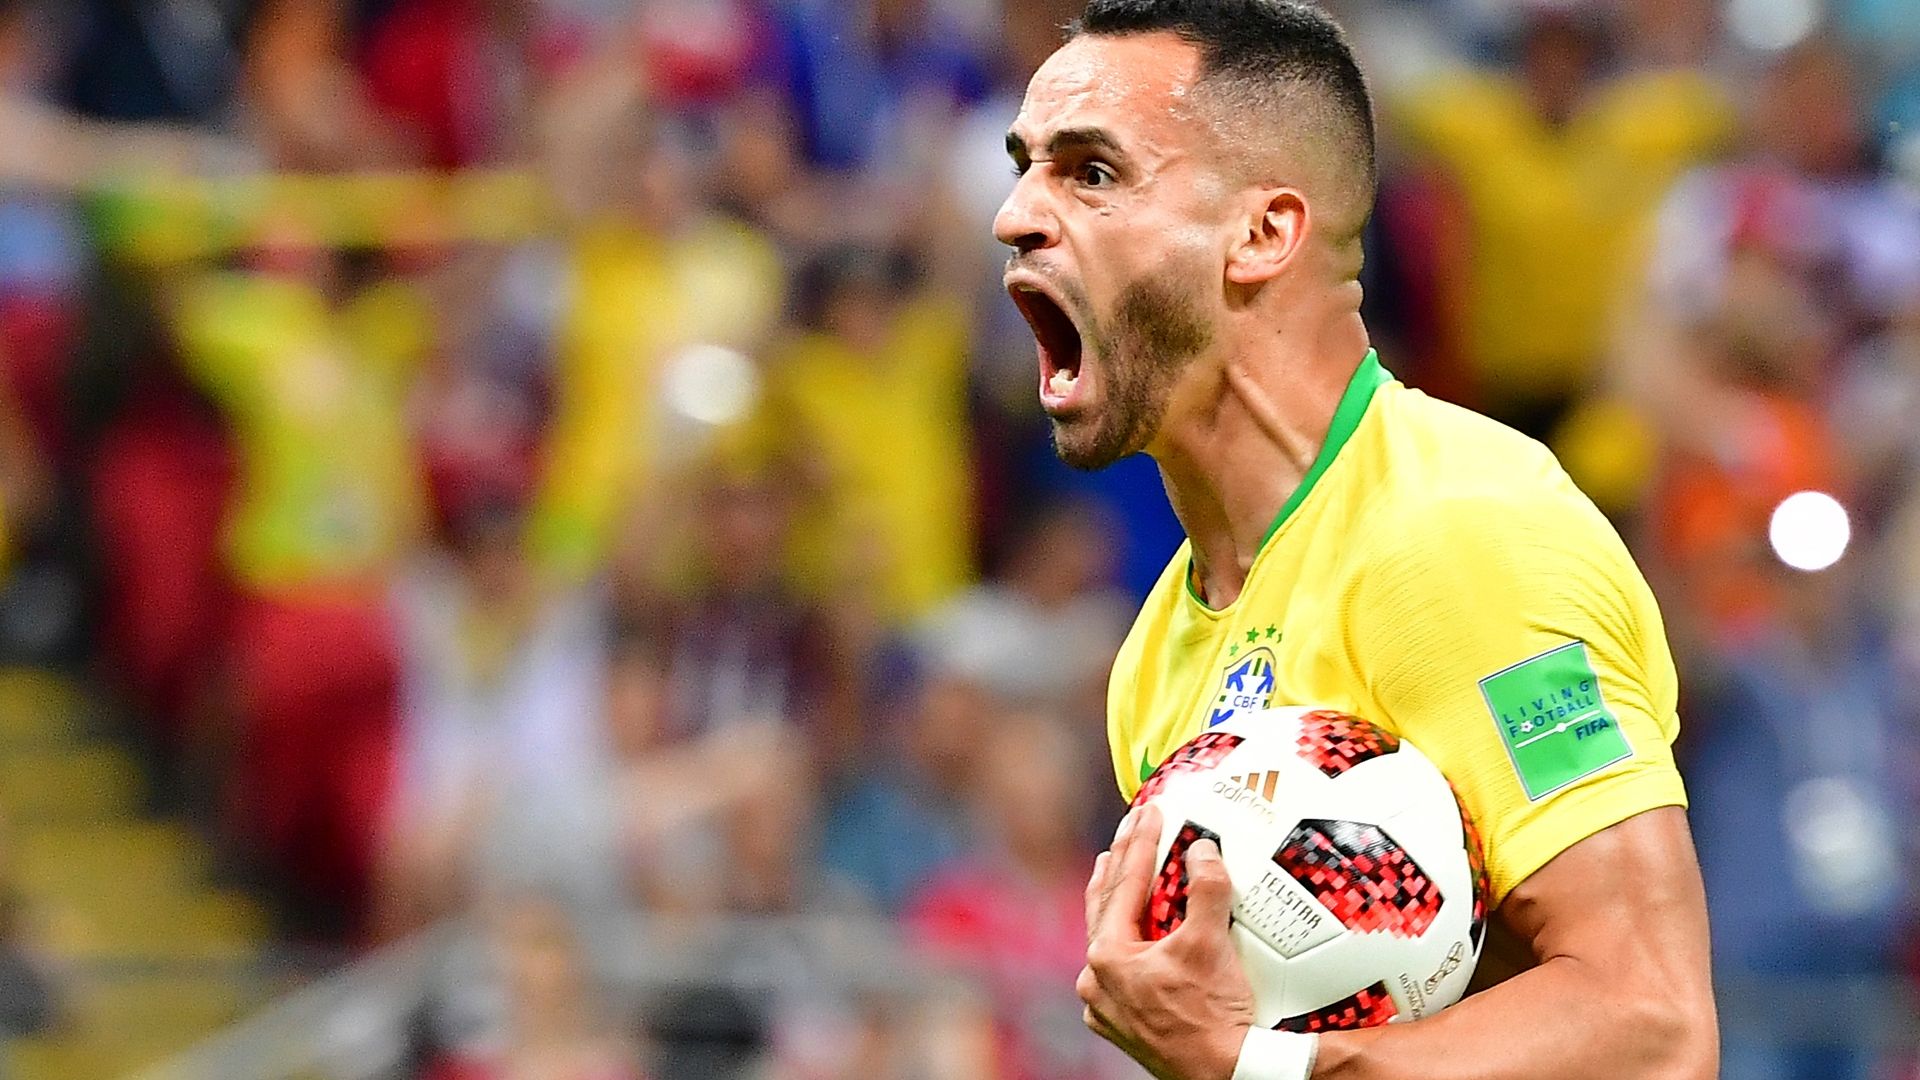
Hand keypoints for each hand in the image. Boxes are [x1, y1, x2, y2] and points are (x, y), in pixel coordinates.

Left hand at [1078, 803, 1257, 1079]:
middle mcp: (1096, 981)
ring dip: (1114, 903)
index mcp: (1108, 955)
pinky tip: (1132, 936)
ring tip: (1114, 870)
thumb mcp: (1210, 942)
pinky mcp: (1122, 1024)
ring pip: (1106, 940)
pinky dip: (1126, 944)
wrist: (1222, 1073)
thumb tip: (1203, 849)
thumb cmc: (1213, 1014)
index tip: (1149, 812)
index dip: (1140, 843)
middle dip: (1117, 866)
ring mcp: (1105, 1006)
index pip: (1125, 884)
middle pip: (1105, 908)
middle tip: (1124, 831)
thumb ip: (1206, 888)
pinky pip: (1118, 971)